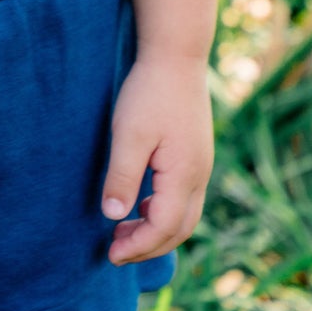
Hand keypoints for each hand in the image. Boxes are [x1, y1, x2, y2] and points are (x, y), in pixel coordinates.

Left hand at [100, 52, 212, 264]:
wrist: (177, 56)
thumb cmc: (150, 92)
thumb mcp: (129, 134)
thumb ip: (123, 177)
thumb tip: (113, 217)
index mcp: (185, 175)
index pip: (164, 227)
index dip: (138, 247)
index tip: (110, 255)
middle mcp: (199, 176)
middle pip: (179, 229)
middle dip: (148, 247)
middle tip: (115, 252)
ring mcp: (201, 166)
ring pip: (184, 216)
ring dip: (156, 230)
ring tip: (123, 232)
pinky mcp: (196, 156)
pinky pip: (184, 198)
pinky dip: (162, 211)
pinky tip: (140, 204)